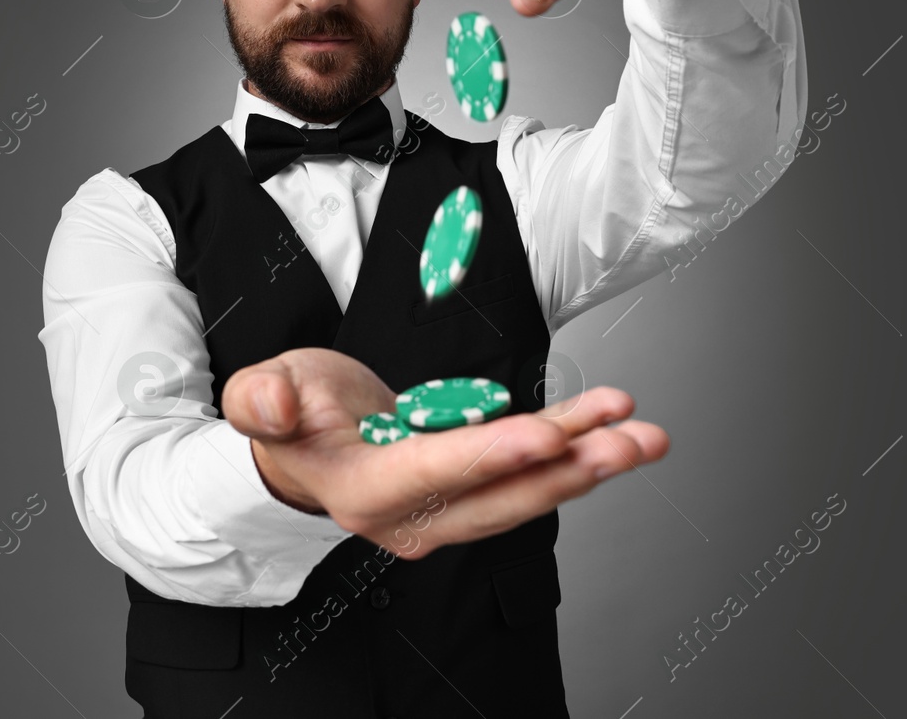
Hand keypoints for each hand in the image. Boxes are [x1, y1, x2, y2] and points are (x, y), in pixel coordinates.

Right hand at [222, 347, 668, 558]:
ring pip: (526, 490)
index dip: (493, 454)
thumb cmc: (288, 416)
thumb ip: (262, 400)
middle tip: (630, 440)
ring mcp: (447, 510)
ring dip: (589, 463)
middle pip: (500, 495)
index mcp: (362, 489)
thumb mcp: (262, 391)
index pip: (436, 473)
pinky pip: (528, 475)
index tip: (549, 433)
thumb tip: (273, 407)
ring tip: (644, 435)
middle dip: (570, 468)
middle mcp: (412, 514)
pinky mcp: (471, 492)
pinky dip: (573, 451)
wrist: (302, 448)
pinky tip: (613, 425)